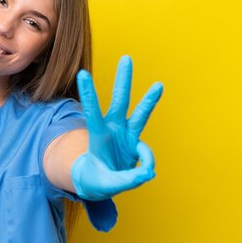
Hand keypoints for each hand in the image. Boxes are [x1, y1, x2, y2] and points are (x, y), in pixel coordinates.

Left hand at [71, 56, 163, 200]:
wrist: (99, 183)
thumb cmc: (96, 181)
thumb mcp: (105, 184)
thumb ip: (126, 179)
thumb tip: (148, 172)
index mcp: (97, 135)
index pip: (92, 111)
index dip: (89, 93)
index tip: (82, 73)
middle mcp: (113, 129)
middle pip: (119, 101)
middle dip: (123, 80)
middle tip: (126, 58)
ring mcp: (126, 134)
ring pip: (140, 114)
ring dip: (149, 99)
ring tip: (159, 85)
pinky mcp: (136, 143)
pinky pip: (147, 154)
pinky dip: (147, 164)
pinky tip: (142, 174)